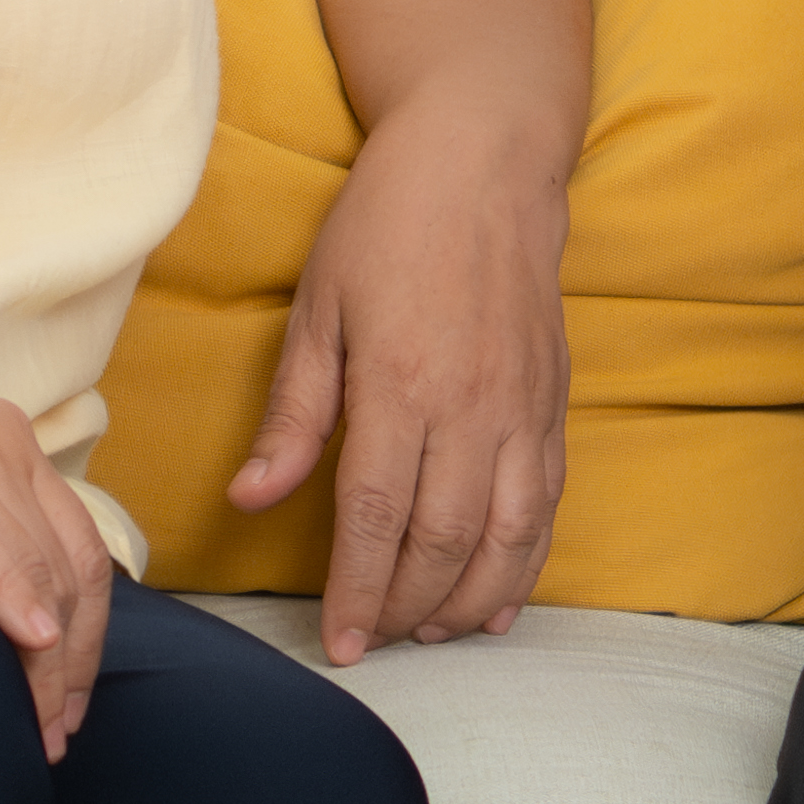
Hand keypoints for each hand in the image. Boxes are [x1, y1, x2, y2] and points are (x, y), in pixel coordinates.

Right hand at [0, 360, 133, 755]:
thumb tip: (5, 638)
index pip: (78, 549)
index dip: (89, 639)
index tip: (70, 710)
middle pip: (63, 565)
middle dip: (69, 666)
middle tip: (52, 743)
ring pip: (26, 561)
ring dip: (42, 660)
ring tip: (35, 732)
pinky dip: (7, 592)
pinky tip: (29, 641)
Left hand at [240, 123, 569, 660]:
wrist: (484, 161)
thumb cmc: (387, 225)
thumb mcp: (318, 308)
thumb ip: (294, 414)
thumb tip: (250, 499)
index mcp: (402, 383)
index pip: (378, 517)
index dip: (358, 590)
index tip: (338, 640)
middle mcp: (471, 407)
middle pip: (443, 541)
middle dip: (407, 608)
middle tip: (375, 642)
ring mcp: (522, 409)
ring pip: (507, 538)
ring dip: (469, 602)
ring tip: (431, 634)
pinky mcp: (552, 404)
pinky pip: (546, 506)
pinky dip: (526, 565)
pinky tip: (498, 601)